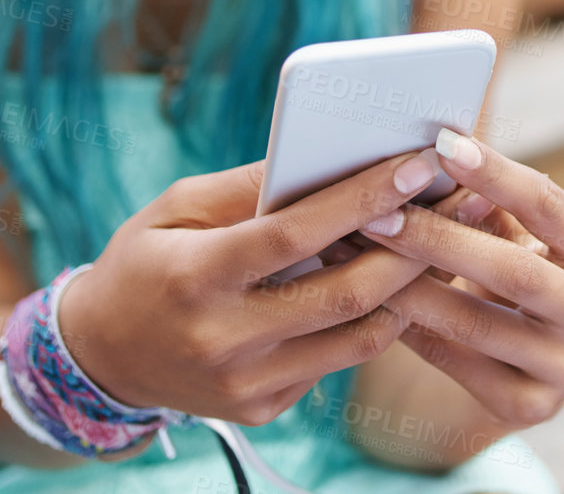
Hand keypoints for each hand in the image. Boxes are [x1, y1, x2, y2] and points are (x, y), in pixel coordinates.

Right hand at [56, 147, 446, 425]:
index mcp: (194, 279)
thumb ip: (251, 186)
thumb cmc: (145, 262)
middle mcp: (222, 341)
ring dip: (411, 285)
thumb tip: (330, 155)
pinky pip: (340, 358)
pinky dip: (376, 316)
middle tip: (462, 201)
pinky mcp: (267, 408)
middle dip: (413, 244)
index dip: (362, 199)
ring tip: (449, 236)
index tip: (417, 164)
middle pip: (345, 293)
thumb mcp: (177, 208)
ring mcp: (249, 385)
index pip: (295, 235)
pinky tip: (402, 279)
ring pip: (360, 335)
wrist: (101, 358)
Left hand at [355, 128, 563, 429]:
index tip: (441, 144)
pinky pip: (458, 363)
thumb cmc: (515, 268)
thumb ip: (489, 201)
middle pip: (513, 271)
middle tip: (380, 214)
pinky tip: (375, 302)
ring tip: (363, 257)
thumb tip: (437, 150)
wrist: (526, 360)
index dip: (496, 174)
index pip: (549, 206)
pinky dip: (412, 329)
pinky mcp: (532, 406)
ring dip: (411, 286)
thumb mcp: (518, 233)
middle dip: (439, 238)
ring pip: (478, 323)